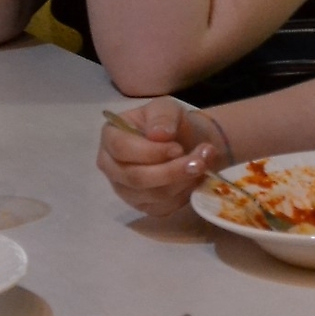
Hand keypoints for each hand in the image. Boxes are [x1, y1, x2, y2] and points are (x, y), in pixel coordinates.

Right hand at [96, 98, 225, 215]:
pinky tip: (196, 178)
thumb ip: (162, 117)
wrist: (186, 142)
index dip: (151, 152)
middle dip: (171, 171)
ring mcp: (125, 190)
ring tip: (203, 163)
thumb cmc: (170, 123)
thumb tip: (158, 135)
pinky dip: (184, 194)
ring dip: (183, 181)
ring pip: (153, 195)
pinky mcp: (143, 206)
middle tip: (199, 161)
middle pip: (136, 178)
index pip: (122, 149)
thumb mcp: (167, 108)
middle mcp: (111, 167)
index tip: (178, 148)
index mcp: (111, 137)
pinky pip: (163, 208)